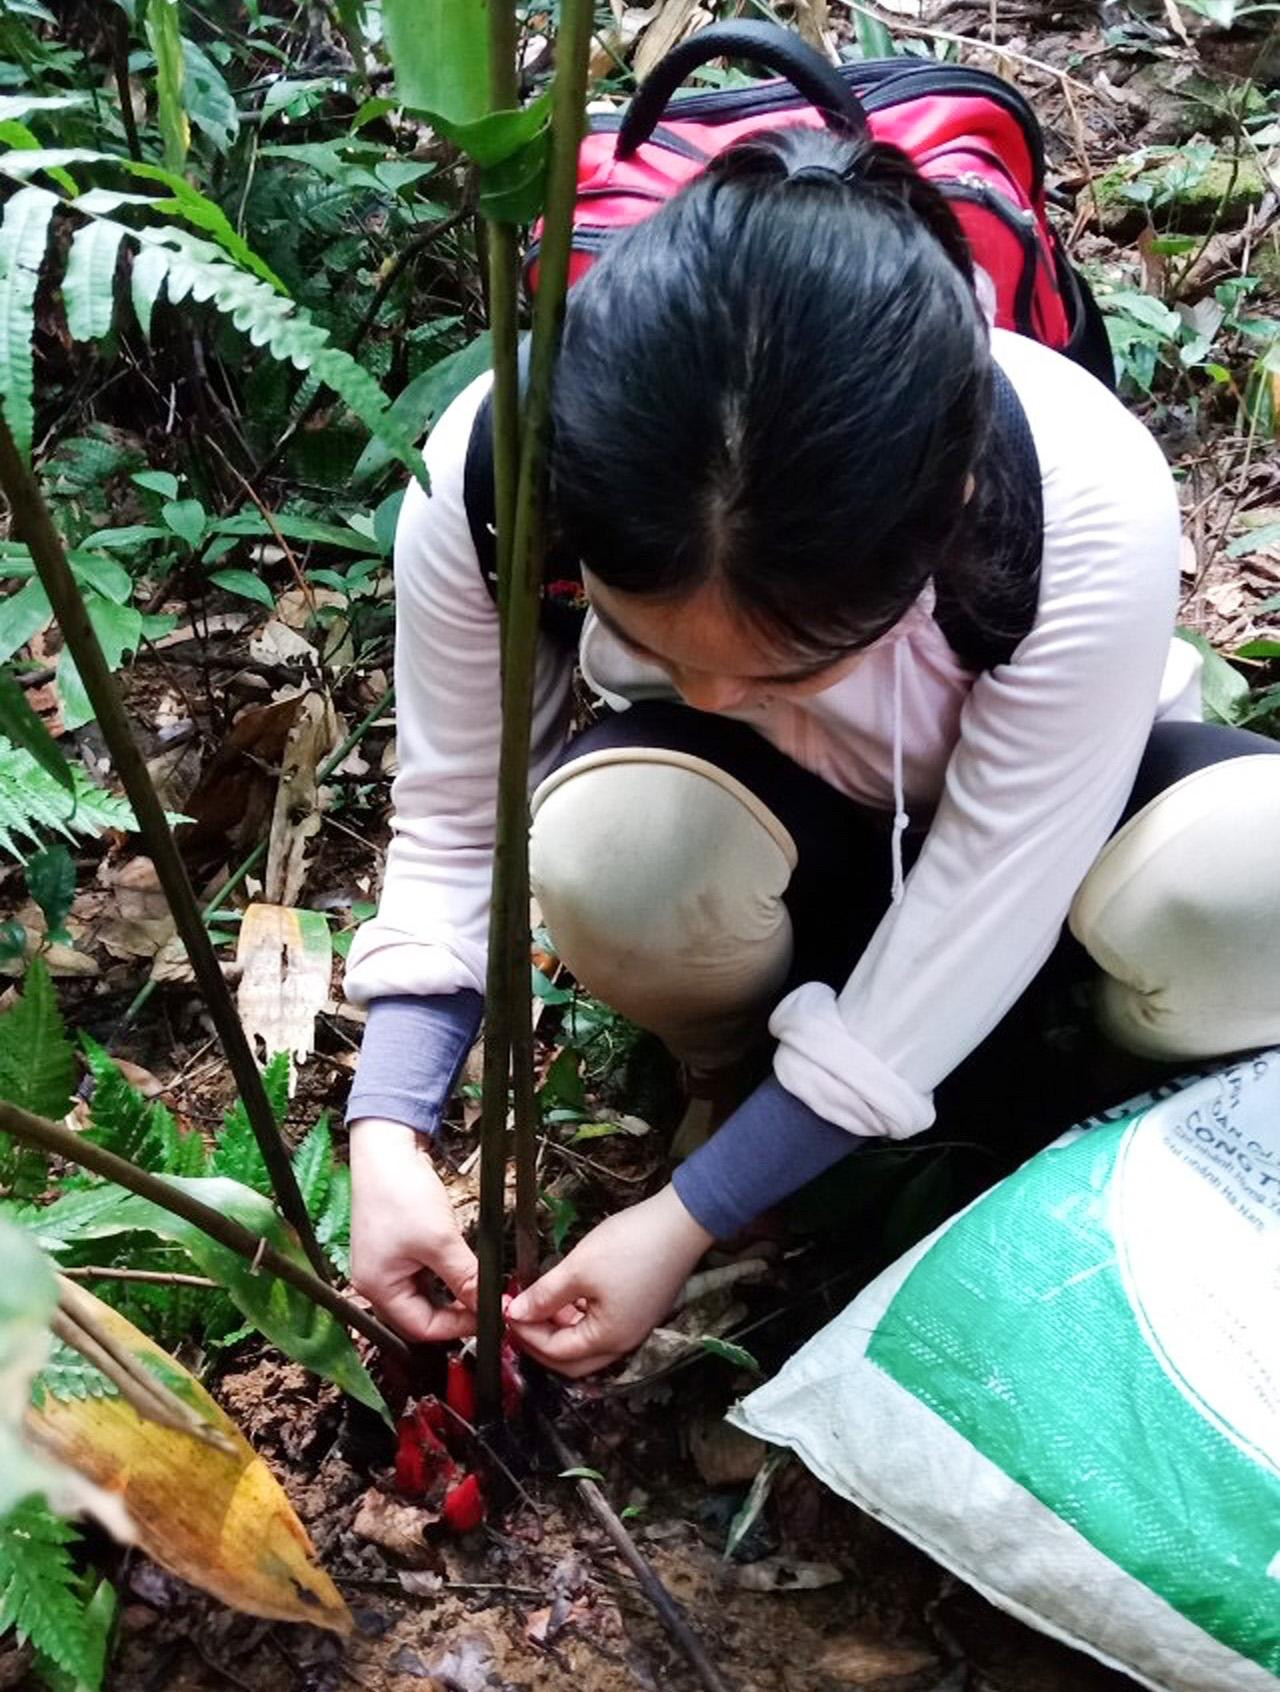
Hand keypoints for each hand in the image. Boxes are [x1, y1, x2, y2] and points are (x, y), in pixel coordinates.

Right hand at [349, 1119, 478, 1342]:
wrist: (387, 1147)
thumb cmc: (401, 1192)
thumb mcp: (440, 1241)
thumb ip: (466, 1278)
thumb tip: (491, 1306)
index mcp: (377, 1288)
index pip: (421, 1327)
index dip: (458, 1327)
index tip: (488, 1316)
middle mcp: (375, 1281)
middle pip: (420, 1314)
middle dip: (455, 1312)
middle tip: (487, 1302)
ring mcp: (384, 1263)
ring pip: (424, 1293)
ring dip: (451, 1291)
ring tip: (479, 1283)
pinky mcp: (395, 1245)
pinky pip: (422, 1272)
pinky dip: (443, 1273)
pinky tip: (462, 1264)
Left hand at [506, 1185, 713, 1377]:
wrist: (680, 1223)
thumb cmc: (630, 1246)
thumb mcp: (579, 1268)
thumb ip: (544, 1296)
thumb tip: (516, 1313)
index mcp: (608, 1339)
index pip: (555, 1352)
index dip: (526, 1334)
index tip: (506, 1311)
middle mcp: (623, 1343)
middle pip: (571, 1360)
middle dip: (540, 1343)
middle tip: (518, 1318)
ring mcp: (634, 1329)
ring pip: (586, 1344)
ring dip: (559, 1330)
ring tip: (538, 1303)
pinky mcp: (639, 1311)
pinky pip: (601, 1327)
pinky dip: (579, 1318)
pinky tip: (566, 1297)